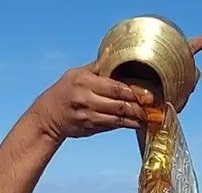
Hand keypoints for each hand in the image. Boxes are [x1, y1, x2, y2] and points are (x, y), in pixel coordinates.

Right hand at [33, 66, 151, 139]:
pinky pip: (112, 126)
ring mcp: (88, 116)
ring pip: (118, 118)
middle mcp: (86, 100)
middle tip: (153, 106)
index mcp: (85, 82)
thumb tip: (115, 55)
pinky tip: (137, 123)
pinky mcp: (90, 128)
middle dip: (138, 106)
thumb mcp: (76, 73)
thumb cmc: (64, 91)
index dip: (133, 92)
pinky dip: (126, 125)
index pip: (115, 87)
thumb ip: (97, 68)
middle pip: (119, 104)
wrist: (48, 116)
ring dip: (135, 118)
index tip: (148, 94)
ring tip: (149, 116)